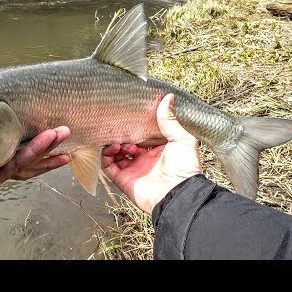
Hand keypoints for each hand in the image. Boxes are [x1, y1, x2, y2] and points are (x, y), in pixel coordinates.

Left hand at [0, 126, 70, 210]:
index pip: (21, 139)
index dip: (40, 134)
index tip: (55, 123)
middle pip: (30, 148)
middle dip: (51, 139)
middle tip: (70, 128)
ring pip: (29, 156)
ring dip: (48, 145)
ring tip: (67, 133)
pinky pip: (19, 162)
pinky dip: (35, 150)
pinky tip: (49, 140)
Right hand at [101, 94, 201, 213]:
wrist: (178, 194)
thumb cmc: (184, 168)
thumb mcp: (182, 139)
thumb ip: (170, 120)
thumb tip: (168, 97)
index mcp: (158, 151)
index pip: (142, 137)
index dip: (136, 128)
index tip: (131, 116)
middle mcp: (144, 160)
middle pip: (126, 144)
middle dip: (123, 135)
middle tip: (123, 129)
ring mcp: (133, 170)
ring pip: (115, 154)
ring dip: (114, 145)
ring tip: (119, 141)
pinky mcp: (123, 180)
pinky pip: (108, 166)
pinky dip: (106, 156)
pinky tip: (113, 148)